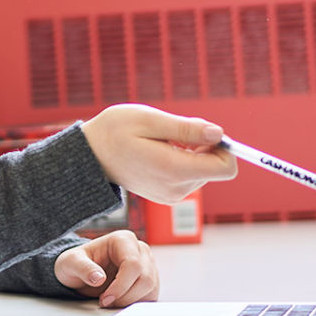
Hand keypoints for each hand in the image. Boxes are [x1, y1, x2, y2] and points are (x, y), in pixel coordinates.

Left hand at [54, 230, 159, 306]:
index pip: (133, 264)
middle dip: (125, 296)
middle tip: (105, 303)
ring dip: (130, 301)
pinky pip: (151, 296)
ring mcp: (148, 265)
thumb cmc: (76, 263)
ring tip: (110, 302)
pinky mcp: (150, 281)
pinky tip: (119, 303)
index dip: (120, 286)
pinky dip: (136, 304)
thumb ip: (82, 268)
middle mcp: (139, 250)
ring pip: (150, 288)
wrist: (81, 272)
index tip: (104, 299)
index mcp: (123, 240)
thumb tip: (99, 278)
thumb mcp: (70, 263)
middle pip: (145, 278)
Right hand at [79, 104, 236, 203]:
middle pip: (216, 168)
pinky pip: (191, 176)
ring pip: (204, 171)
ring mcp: (172, 195)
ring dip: (193, 153)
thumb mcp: (149, 120)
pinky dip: (183, 161)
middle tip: (174, 133)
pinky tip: (160, 152)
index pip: (226, 168)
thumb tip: (218, 134)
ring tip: (163, 142)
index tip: (204, 131)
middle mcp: (177, 188)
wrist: (89, 156)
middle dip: (205, 147)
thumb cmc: (114, 131)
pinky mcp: (168, 195)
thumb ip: (186, 129)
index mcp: (173, 170)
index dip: (224, 147)